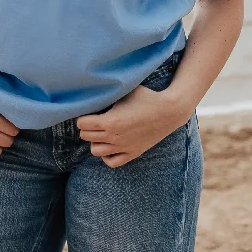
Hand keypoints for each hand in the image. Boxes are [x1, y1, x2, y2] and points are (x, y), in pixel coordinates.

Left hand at [76, 85, 190, 167]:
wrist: (169, 111)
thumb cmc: (147, 97)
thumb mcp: (125, 91)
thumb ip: (109, 93)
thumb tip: (95, 89)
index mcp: (110, 121)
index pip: (82, 124)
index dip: (82, 116)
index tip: (88, 111)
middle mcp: (114, 137)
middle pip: (86, 137)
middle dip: (86, 127)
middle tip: (93, 119)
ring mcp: (123, 147)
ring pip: (95, 151)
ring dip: (95, 141)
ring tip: (100, 132)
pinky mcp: (133, 153)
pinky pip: (111, 162)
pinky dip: (106, 155)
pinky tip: (110, 145)